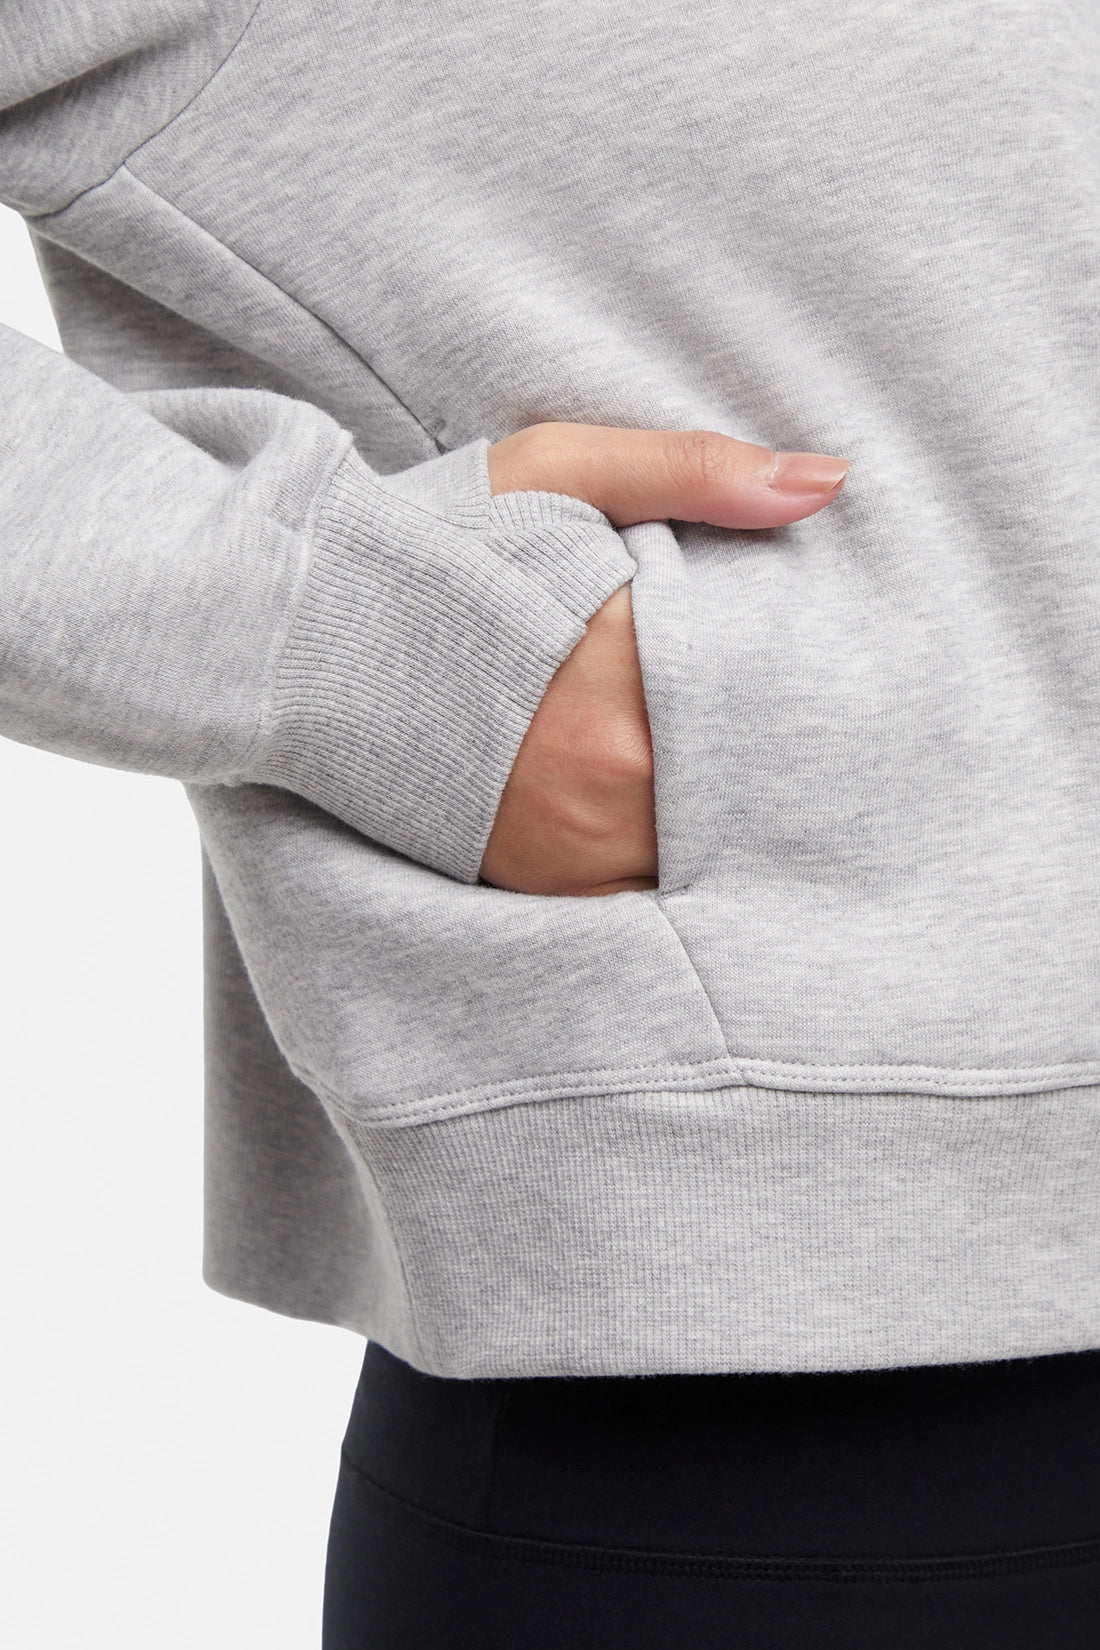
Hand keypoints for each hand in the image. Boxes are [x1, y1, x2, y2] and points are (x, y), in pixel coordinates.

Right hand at [478, 423, 849, 895]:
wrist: (308, 632)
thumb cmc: (440, 543)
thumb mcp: (558, 473)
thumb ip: (694, 472)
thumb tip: (826, 481)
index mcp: (626, 663)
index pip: (769, 699)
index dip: (820, 704)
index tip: (854, 700)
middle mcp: (605, 770)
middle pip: (749, 794)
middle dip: (788, 780)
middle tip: (839, 773)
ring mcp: (567, 841)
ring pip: (701, 861)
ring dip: (737, 838)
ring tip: (769, 806)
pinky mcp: (531, 881)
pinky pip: (635, 903)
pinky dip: (670, 881)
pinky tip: (691, 848)